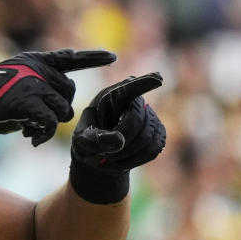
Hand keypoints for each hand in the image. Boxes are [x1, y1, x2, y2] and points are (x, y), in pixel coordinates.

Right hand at [0, 49, 116, 178]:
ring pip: (62, 110)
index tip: (112, 57)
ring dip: (48, 125)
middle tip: (37, 121)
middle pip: (68, 93)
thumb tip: (59, 95)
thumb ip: (35, 80)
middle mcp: (37, 69)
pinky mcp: (31, 103)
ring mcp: (35, 84)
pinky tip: (31, 138)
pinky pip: (51, 124)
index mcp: (33, 60)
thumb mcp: (13, 79)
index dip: (92, 58)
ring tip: (30, 130)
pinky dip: (43, 134)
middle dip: (58, 109)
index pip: (68, 58)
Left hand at [69, 73, 165, 202]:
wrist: (97, 154)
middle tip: (106, 154)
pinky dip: (138, 158)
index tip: (157, 79)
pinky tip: (125, 160)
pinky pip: (155, 147)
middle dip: (122, 141)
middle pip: (137, 120)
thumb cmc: (87, 141)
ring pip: (148, 136)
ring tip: (112, 158)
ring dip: (129, 153)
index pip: (129, 87)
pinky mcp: (158, 131)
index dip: (144, 83)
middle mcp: (133, 101)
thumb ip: (96, 139)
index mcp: (111, 96)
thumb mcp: (82, 141)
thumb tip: (120, 141)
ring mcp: (149, 115)